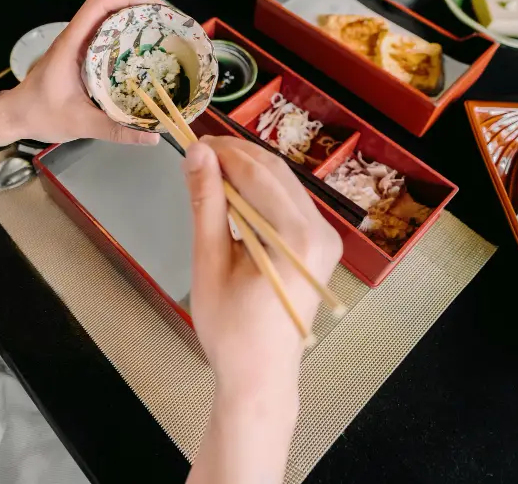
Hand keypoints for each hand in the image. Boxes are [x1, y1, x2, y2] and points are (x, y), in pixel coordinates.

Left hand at [0, 0, 160, 146]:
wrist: (14, 116)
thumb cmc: (39, 114)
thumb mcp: (79, 123)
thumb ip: (115, 130)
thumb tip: (152, 138)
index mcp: (72, 43)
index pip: (100, 3)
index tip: (157, 8)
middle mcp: (76, 37)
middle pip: (109, 5)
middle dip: (140, 7)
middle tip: (169, 23)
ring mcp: (78, 45)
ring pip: (109, 19)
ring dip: (135, 20)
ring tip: (163, 33)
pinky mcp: (81, 55)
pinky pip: (107, 37)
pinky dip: (127, 37)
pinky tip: (144, 53)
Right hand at [182, 136, 342, 399]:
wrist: (260, 376)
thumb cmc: (231, 329)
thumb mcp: (210, 262)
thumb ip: (206, 203)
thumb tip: (197, 153)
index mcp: (297, 237)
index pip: (258, 174)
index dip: (224, 152)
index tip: (192, 141)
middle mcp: (321, 232)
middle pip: (276, 173)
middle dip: (236, 157)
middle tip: (197, 153)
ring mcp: (325, 239)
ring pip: (283, 185)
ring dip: (247, 172)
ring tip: (208, 172)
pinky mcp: (319, 247)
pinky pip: (289, 204)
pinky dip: (260, 193)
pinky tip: (232, 196)